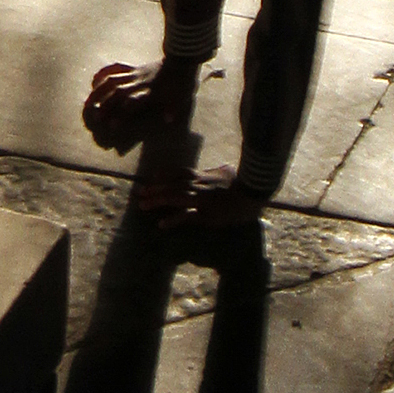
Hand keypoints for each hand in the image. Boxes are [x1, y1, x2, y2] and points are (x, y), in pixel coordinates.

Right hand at [81, 57, 195, 154]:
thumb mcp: (181, 97)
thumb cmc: (181, 82)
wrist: (181, 59)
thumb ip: (173, 108)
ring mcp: (134, 74)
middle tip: (94, 117)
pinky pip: (116, 68)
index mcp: (149, 92)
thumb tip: (169, 120)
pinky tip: (94, 80)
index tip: (111, 126)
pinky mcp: (133, 68)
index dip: (121, 114)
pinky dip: (104, 73)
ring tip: (87, 102)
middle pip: (117, 93)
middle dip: (104, 105)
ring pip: (111, 80)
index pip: (131, 103)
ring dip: (98, 91)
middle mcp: (138, 83)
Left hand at [130, 166, 268, 229]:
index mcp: (203, 176)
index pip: (179, 173)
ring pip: (174, 197)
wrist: (254, 192)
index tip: (151, 179)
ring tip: (143, 205)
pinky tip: (162, 225)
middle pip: (171, 185)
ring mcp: (201, 199)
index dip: (164, 176)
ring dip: (157, 201)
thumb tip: (221, 167)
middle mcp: (198, 185)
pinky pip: (187, 216)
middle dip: (154, 190)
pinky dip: (173, 220)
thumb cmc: (244, 183)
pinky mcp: (207, 213)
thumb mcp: (230, 172)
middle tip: (139, 194)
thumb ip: (221, 170)